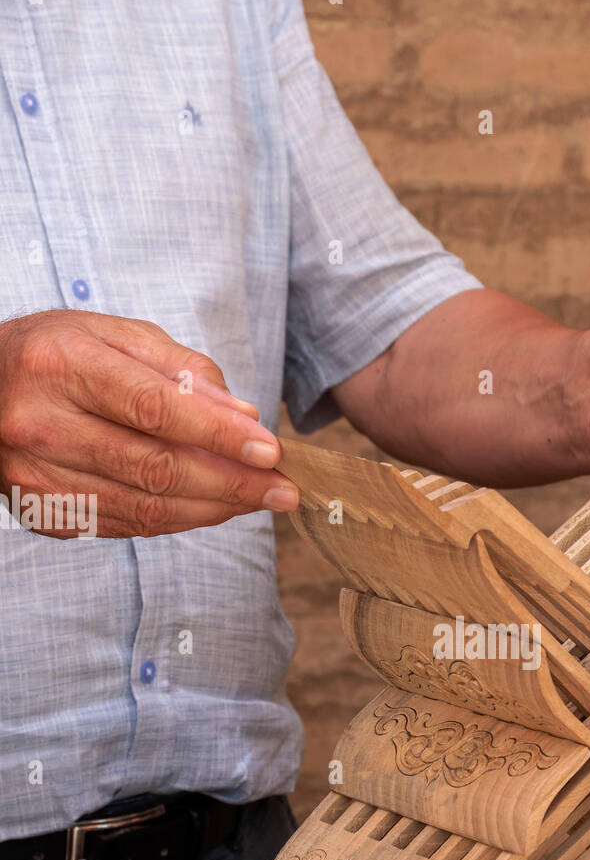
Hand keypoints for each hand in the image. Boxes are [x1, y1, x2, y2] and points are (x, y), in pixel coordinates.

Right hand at [0, 310, 299, 537]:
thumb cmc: (55, 355)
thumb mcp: (112, 335)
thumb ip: (181, 370)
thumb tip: (245, 416)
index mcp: (61, 366)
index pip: (156, 409)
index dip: (220, 436)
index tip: (271, 451)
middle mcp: (41, 425)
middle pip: (156, 468)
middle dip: (232, 484)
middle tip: (282, 490)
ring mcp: (36, 476)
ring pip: (145, 507)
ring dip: (214, 510)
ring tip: (258, 501)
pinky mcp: (43, 512)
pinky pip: (127, 524)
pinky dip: (179, 520)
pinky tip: (213, 509)